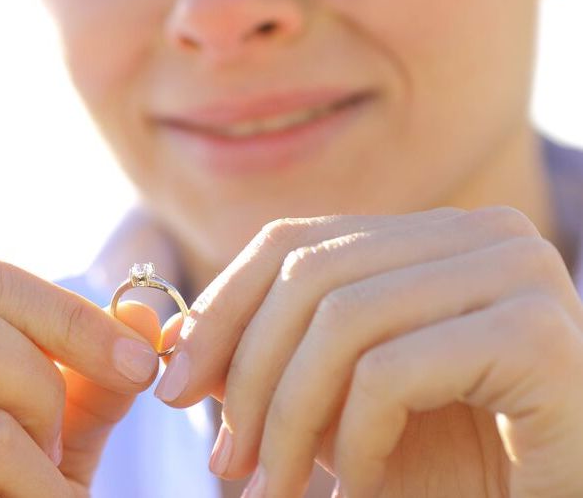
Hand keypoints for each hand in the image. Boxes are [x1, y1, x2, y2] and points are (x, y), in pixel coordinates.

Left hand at [155, 207, 582, 496]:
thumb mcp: (340, 401)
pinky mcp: (536, 337)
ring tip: (274, 487)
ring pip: (341, 322)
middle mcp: (482, 234)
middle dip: (246, 374)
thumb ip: (272, 358)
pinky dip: (352, 439)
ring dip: (287, 418)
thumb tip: (171, 342)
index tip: (176, 384)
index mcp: (434, 234)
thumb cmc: (453, 463)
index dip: (220, 309)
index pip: (294, 242)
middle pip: (310, 276)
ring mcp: (517, 274)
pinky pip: (389, 372)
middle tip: (226, 461)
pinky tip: (360, 483)